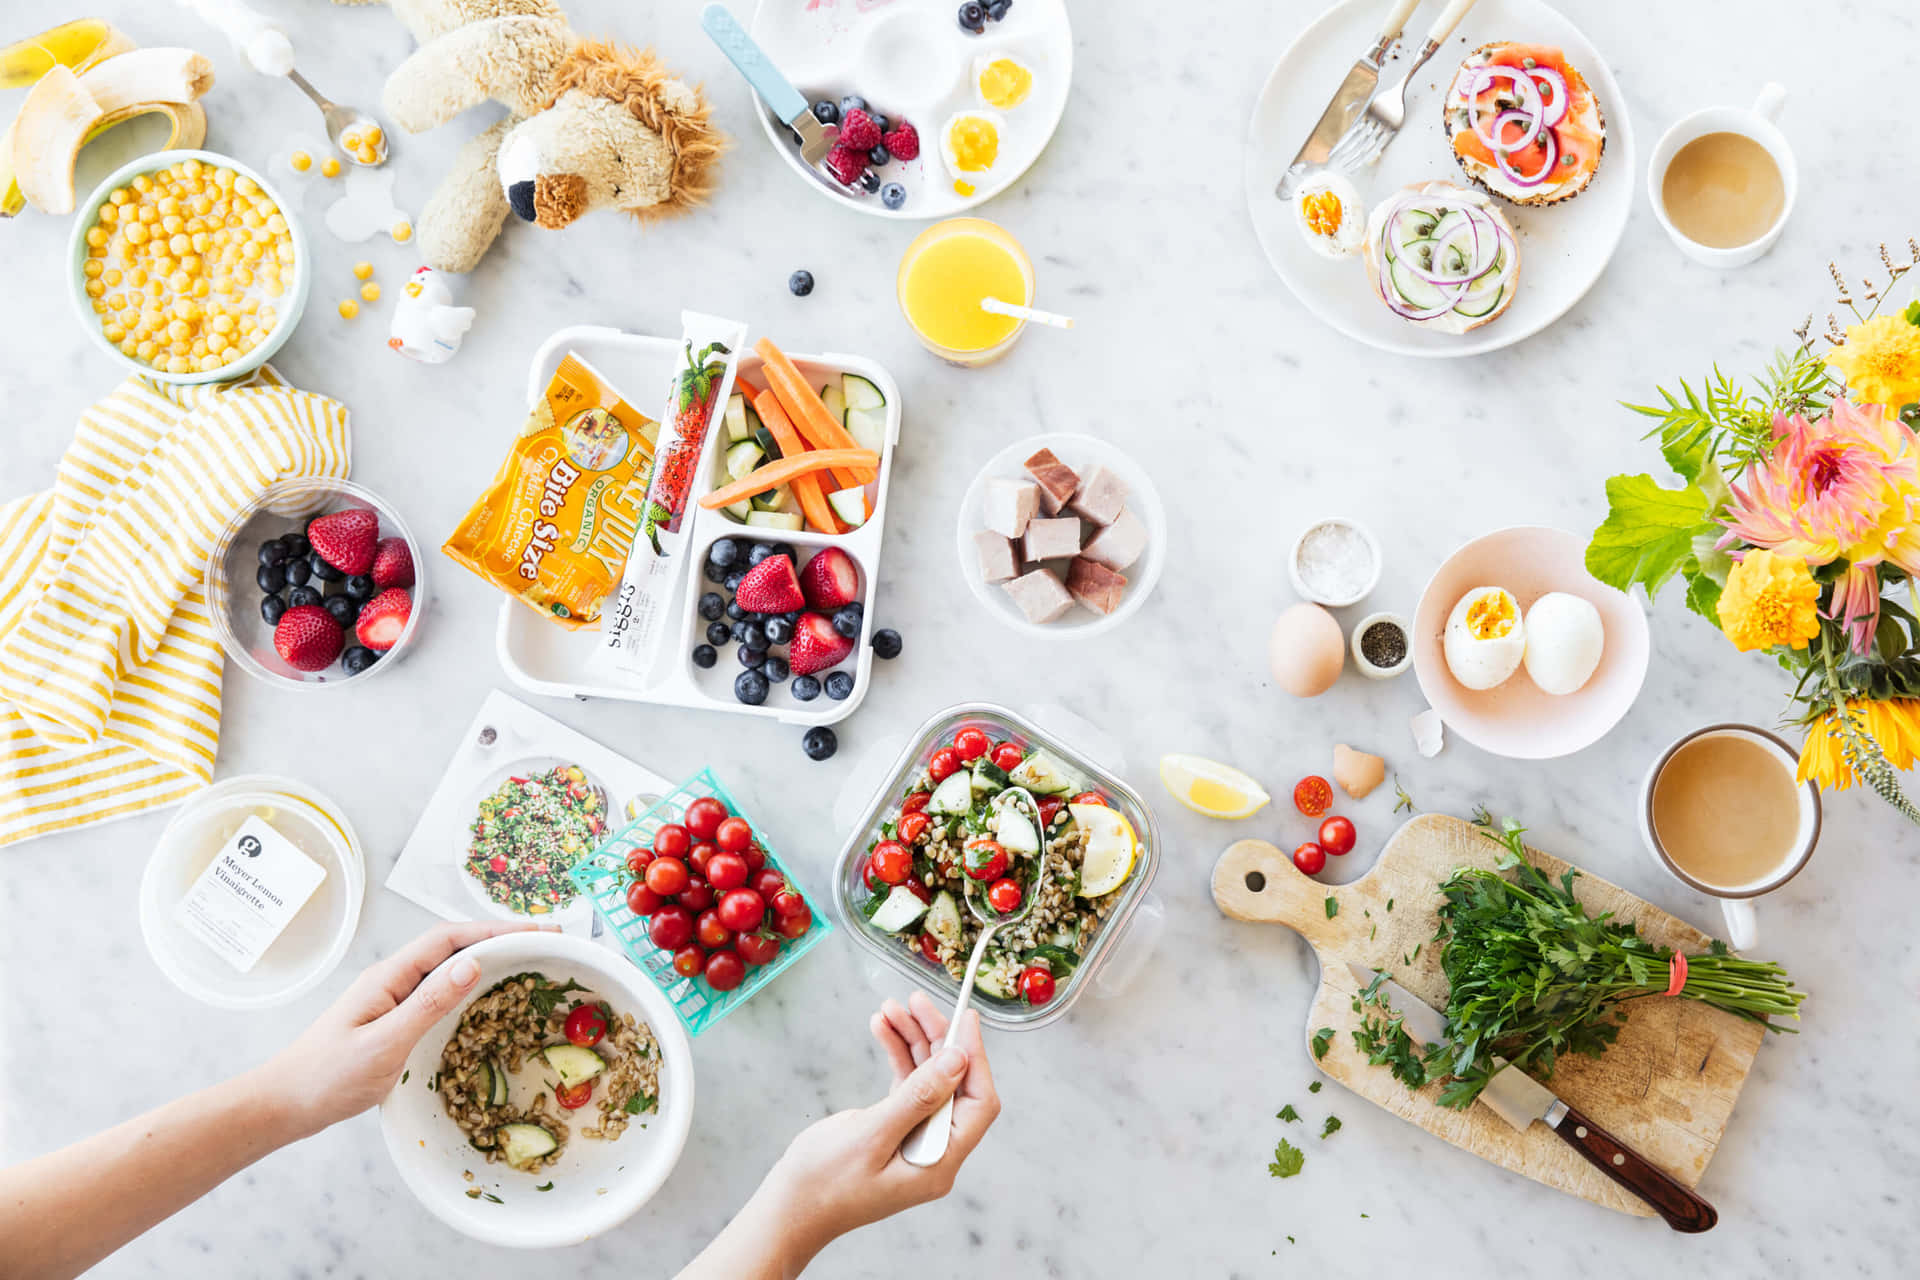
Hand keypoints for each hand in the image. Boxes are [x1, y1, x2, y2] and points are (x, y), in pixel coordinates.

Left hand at [252, 921, 541, 1137]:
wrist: (283, 1105)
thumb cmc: (327, 1078)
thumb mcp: (384, 1045)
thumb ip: (428, 1005)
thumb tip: (473, 964)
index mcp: (389, 977)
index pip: (450, 938)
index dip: (496, 929)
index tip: (537, 931)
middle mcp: (393, 981)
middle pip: (454, 946)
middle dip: (501, 938)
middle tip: (546, 942)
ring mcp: (392, 999)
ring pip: (448, 968)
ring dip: (489, 959)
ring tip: (529, 962)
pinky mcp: (393, 1020)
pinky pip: (440, 992)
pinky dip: (472, 986)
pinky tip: (489, 998)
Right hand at [777, 993, 1000, 1250]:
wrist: (788, 1210)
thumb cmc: (824, 1183)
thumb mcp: (872, 1135)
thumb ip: (918, 1097)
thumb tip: (958, 1060)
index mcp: (939, 1161)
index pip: (977, 1103)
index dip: (974, 1057)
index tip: (964, 1017)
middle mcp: (934, 1151)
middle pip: (952, 1084)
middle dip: (937, 1039)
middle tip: (915, 1001)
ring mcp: (914, 1141)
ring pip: (927, 1079)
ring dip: (912, 1041)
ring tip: (890, 1008)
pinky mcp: (894, 1131)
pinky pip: (905, 1086)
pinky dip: (896, 1056)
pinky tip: (882, 1029)